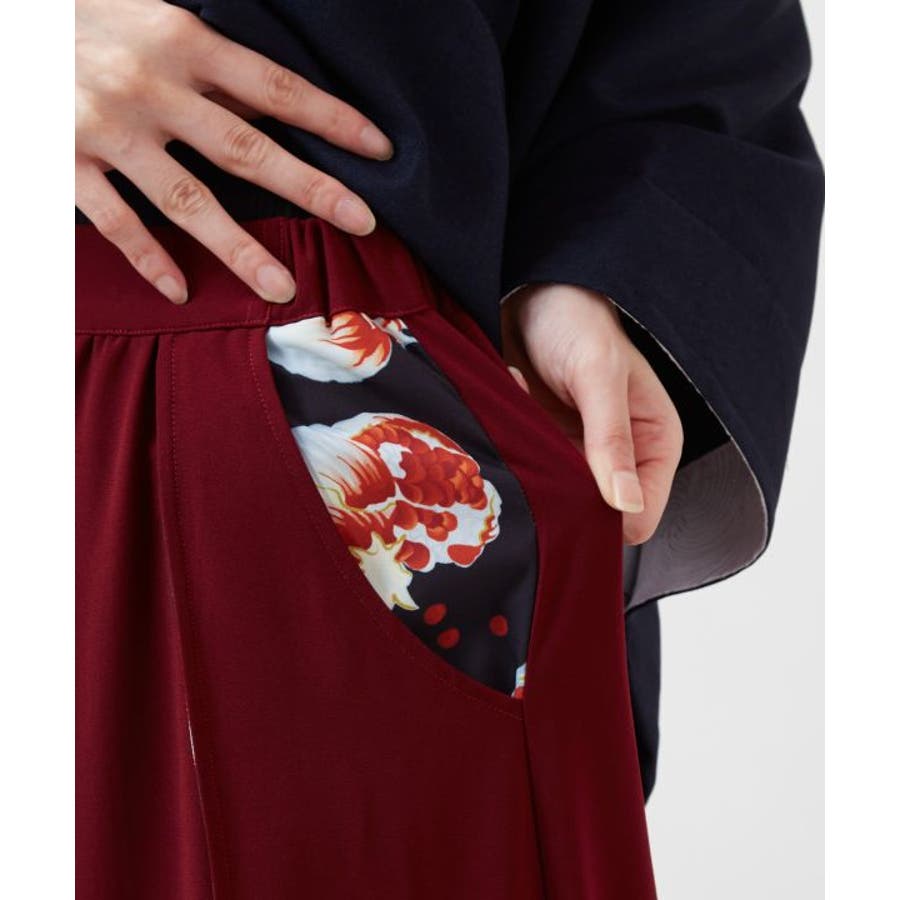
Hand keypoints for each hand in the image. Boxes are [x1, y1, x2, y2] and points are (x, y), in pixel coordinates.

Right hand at [76, 0, 392, 304]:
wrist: (3, 22)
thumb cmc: (85, 18)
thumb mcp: (152, 19)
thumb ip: (209, 66)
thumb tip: (275, 106)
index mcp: (179, 40)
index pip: (275, 86)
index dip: (331, 120)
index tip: (379, 150)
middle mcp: (150, 87)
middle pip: (246, 149)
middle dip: (311, 188)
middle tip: (362, 222)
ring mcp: (107, 130)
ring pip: (188, 202)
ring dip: (240, 250)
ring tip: (283, 289)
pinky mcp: (63, 163)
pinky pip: (117, 223)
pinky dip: (150, 260)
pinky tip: (182, 292)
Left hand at [501, 284, 682, 545]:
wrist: (527, 294)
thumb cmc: (574, 320)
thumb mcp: (598, 374)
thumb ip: (611, 439)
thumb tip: (627, 504)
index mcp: (654, 442)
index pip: (642, 515)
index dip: (608, 521)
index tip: (569, 498)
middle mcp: (620, 457)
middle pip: (597, 517)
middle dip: (565, 498)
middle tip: (537, 459)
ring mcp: (578, 456)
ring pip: (560, 502)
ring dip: (536, 475)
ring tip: (523, 429)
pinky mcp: (543, 448)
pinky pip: (529, 477)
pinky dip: (515, 454)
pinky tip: (512, 412)